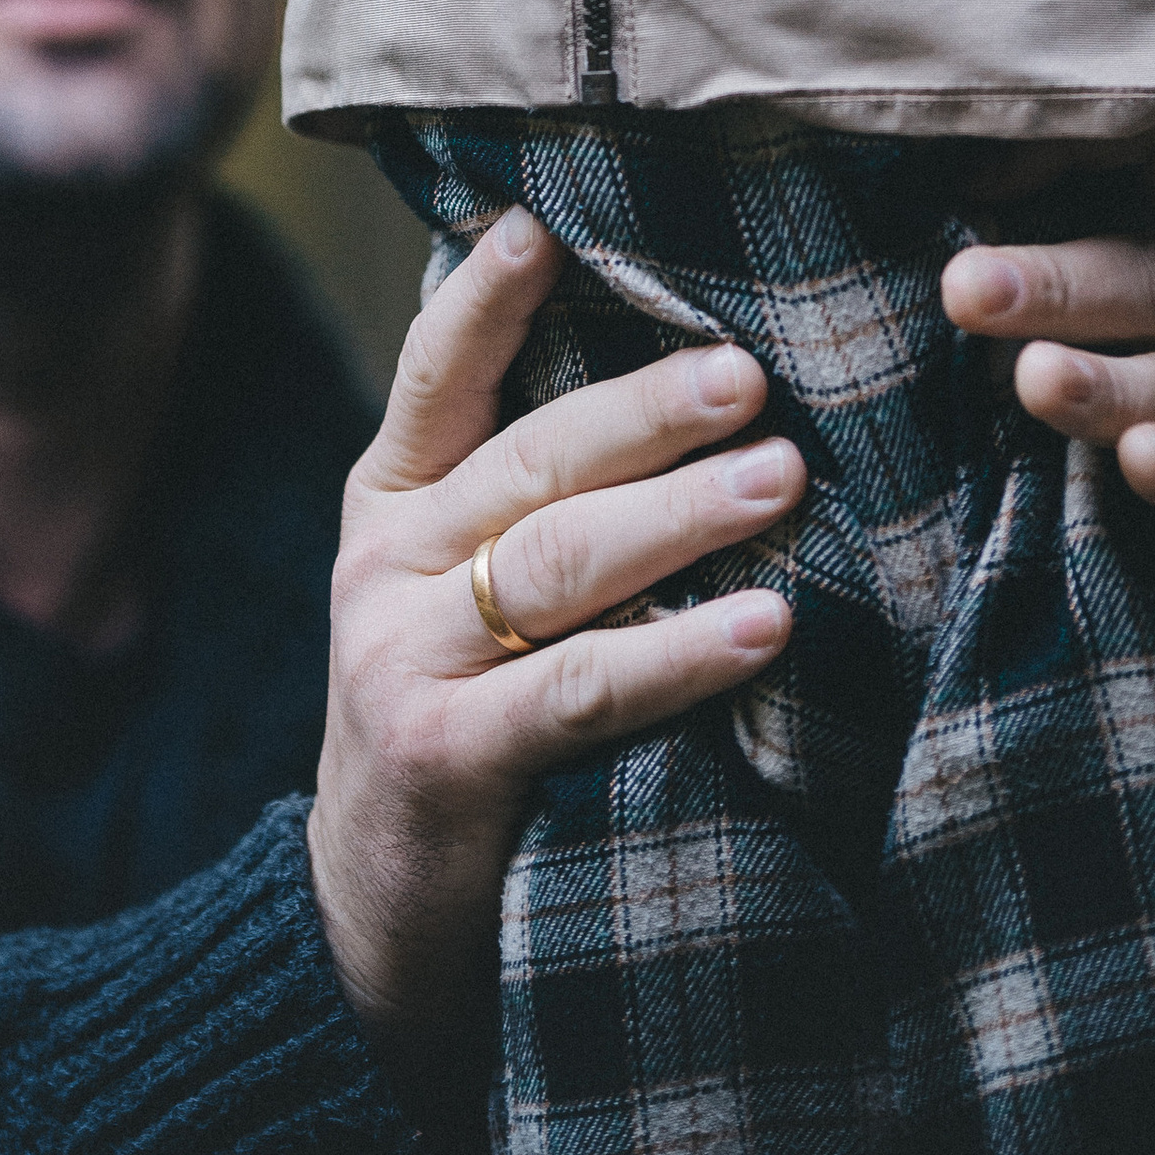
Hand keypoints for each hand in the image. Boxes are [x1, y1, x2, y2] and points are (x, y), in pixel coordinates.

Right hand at [307, 208, 802, 1068]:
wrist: (371, 931)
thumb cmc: (460, 728)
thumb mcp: (459, 597)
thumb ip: (530, 501)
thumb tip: (683, 382)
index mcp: (392, 505)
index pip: (436, 375)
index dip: (484, 297)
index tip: (544, 223)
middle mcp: (386, 565)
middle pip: (529, 458)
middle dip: (647, 408)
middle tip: (752, 372)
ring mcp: (402, 658)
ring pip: (558, 559)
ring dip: (679, 512)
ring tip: (783, 474)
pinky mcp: (441, 755)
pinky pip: (577, 688)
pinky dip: (675, 653)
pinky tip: (763, 628)